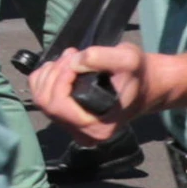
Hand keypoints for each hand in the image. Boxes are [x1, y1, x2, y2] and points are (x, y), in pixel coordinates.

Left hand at [28, 42, 163, 141]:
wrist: (146, 85)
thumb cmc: (139, 74)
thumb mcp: (127, 58)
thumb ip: (100, 57)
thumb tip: (73, 62)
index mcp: (96, 128)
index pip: (59, 105)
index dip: (60, 77)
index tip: (75, 58)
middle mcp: (82, 133)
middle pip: (46, 101)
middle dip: (55, 72)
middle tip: (73, 54)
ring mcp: (72, 128)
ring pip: (40, 98)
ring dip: (50, 72)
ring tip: (71, 58)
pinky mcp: (66, 118)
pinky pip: (41, 96)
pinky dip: (46, 77)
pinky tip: (63, 67)